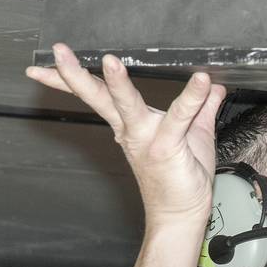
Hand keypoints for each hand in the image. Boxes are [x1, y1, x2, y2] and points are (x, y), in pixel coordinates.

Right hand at [26, 43, 226, 227]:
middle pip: (99, 97)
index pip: (98, 94)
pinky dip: (192, 97)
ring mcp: (147, 139)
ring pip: (128, 105)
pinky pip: (179, 117)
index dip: (71, 77)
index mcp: (131, 125)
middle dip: (75, 75)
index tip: (52, 57)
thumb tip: (213, 87)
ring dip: (118, 84)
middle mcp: (133, 130)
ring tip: (110, 62)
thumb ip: (201, 107)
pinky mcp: (167, 148)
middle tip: (58, 52)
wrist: (181, 214)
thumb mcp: (194, 133)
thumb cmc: (181, 178)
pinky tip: (202, 80)